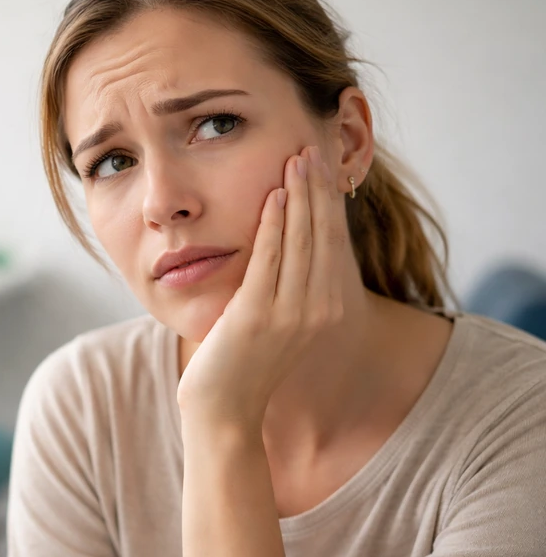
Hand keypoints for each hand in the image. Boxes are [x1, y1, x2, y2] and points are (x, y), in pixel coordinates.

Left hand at [176, 145, 349, 431]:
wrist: (224, 409)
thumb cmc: (242, 364)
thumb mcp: (275, 322)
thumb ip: (285, 286)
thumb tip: (281, 245)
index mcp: (328, 311)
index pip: (333, 243)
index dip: (329, 202)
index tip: (323, 166)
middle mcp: (319, 311)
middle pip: (323, 235)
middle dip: (318, 188)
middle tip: (312, 147)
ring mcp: (290, 314)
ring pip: (300, 241)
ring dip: (299, 196)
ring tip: (296, 158)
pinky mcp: (258, 315)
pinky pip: (269, 259)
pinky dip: (273, 224)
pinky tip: (274, 195)